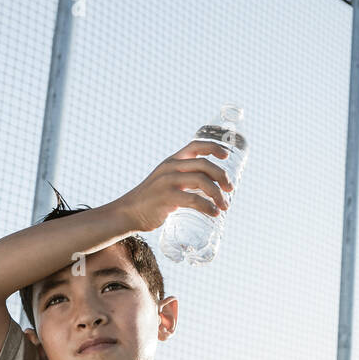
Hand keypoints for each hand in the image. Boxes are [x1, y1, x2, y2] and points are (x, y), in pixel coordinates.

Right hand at [112, 140, 234, 232]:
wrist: (128, 212)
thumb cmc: (151, 200)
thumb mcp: (165, 181)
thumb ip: (182, 180)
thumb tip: (208, 188)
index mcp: (172, 161)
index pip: (195, 146)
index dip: (213, 147)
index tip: (226, 156)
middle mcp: (170, 167)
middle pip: (204, 165)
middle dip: (222, 176)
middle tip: (230, 190)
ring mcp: (167, 182)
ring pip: (202, 182)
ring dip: (218, 195)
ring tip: (224, 207)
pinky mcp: (166, 198)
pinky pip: (193, 200)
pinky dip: (207, 207)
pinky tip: (214, 214)